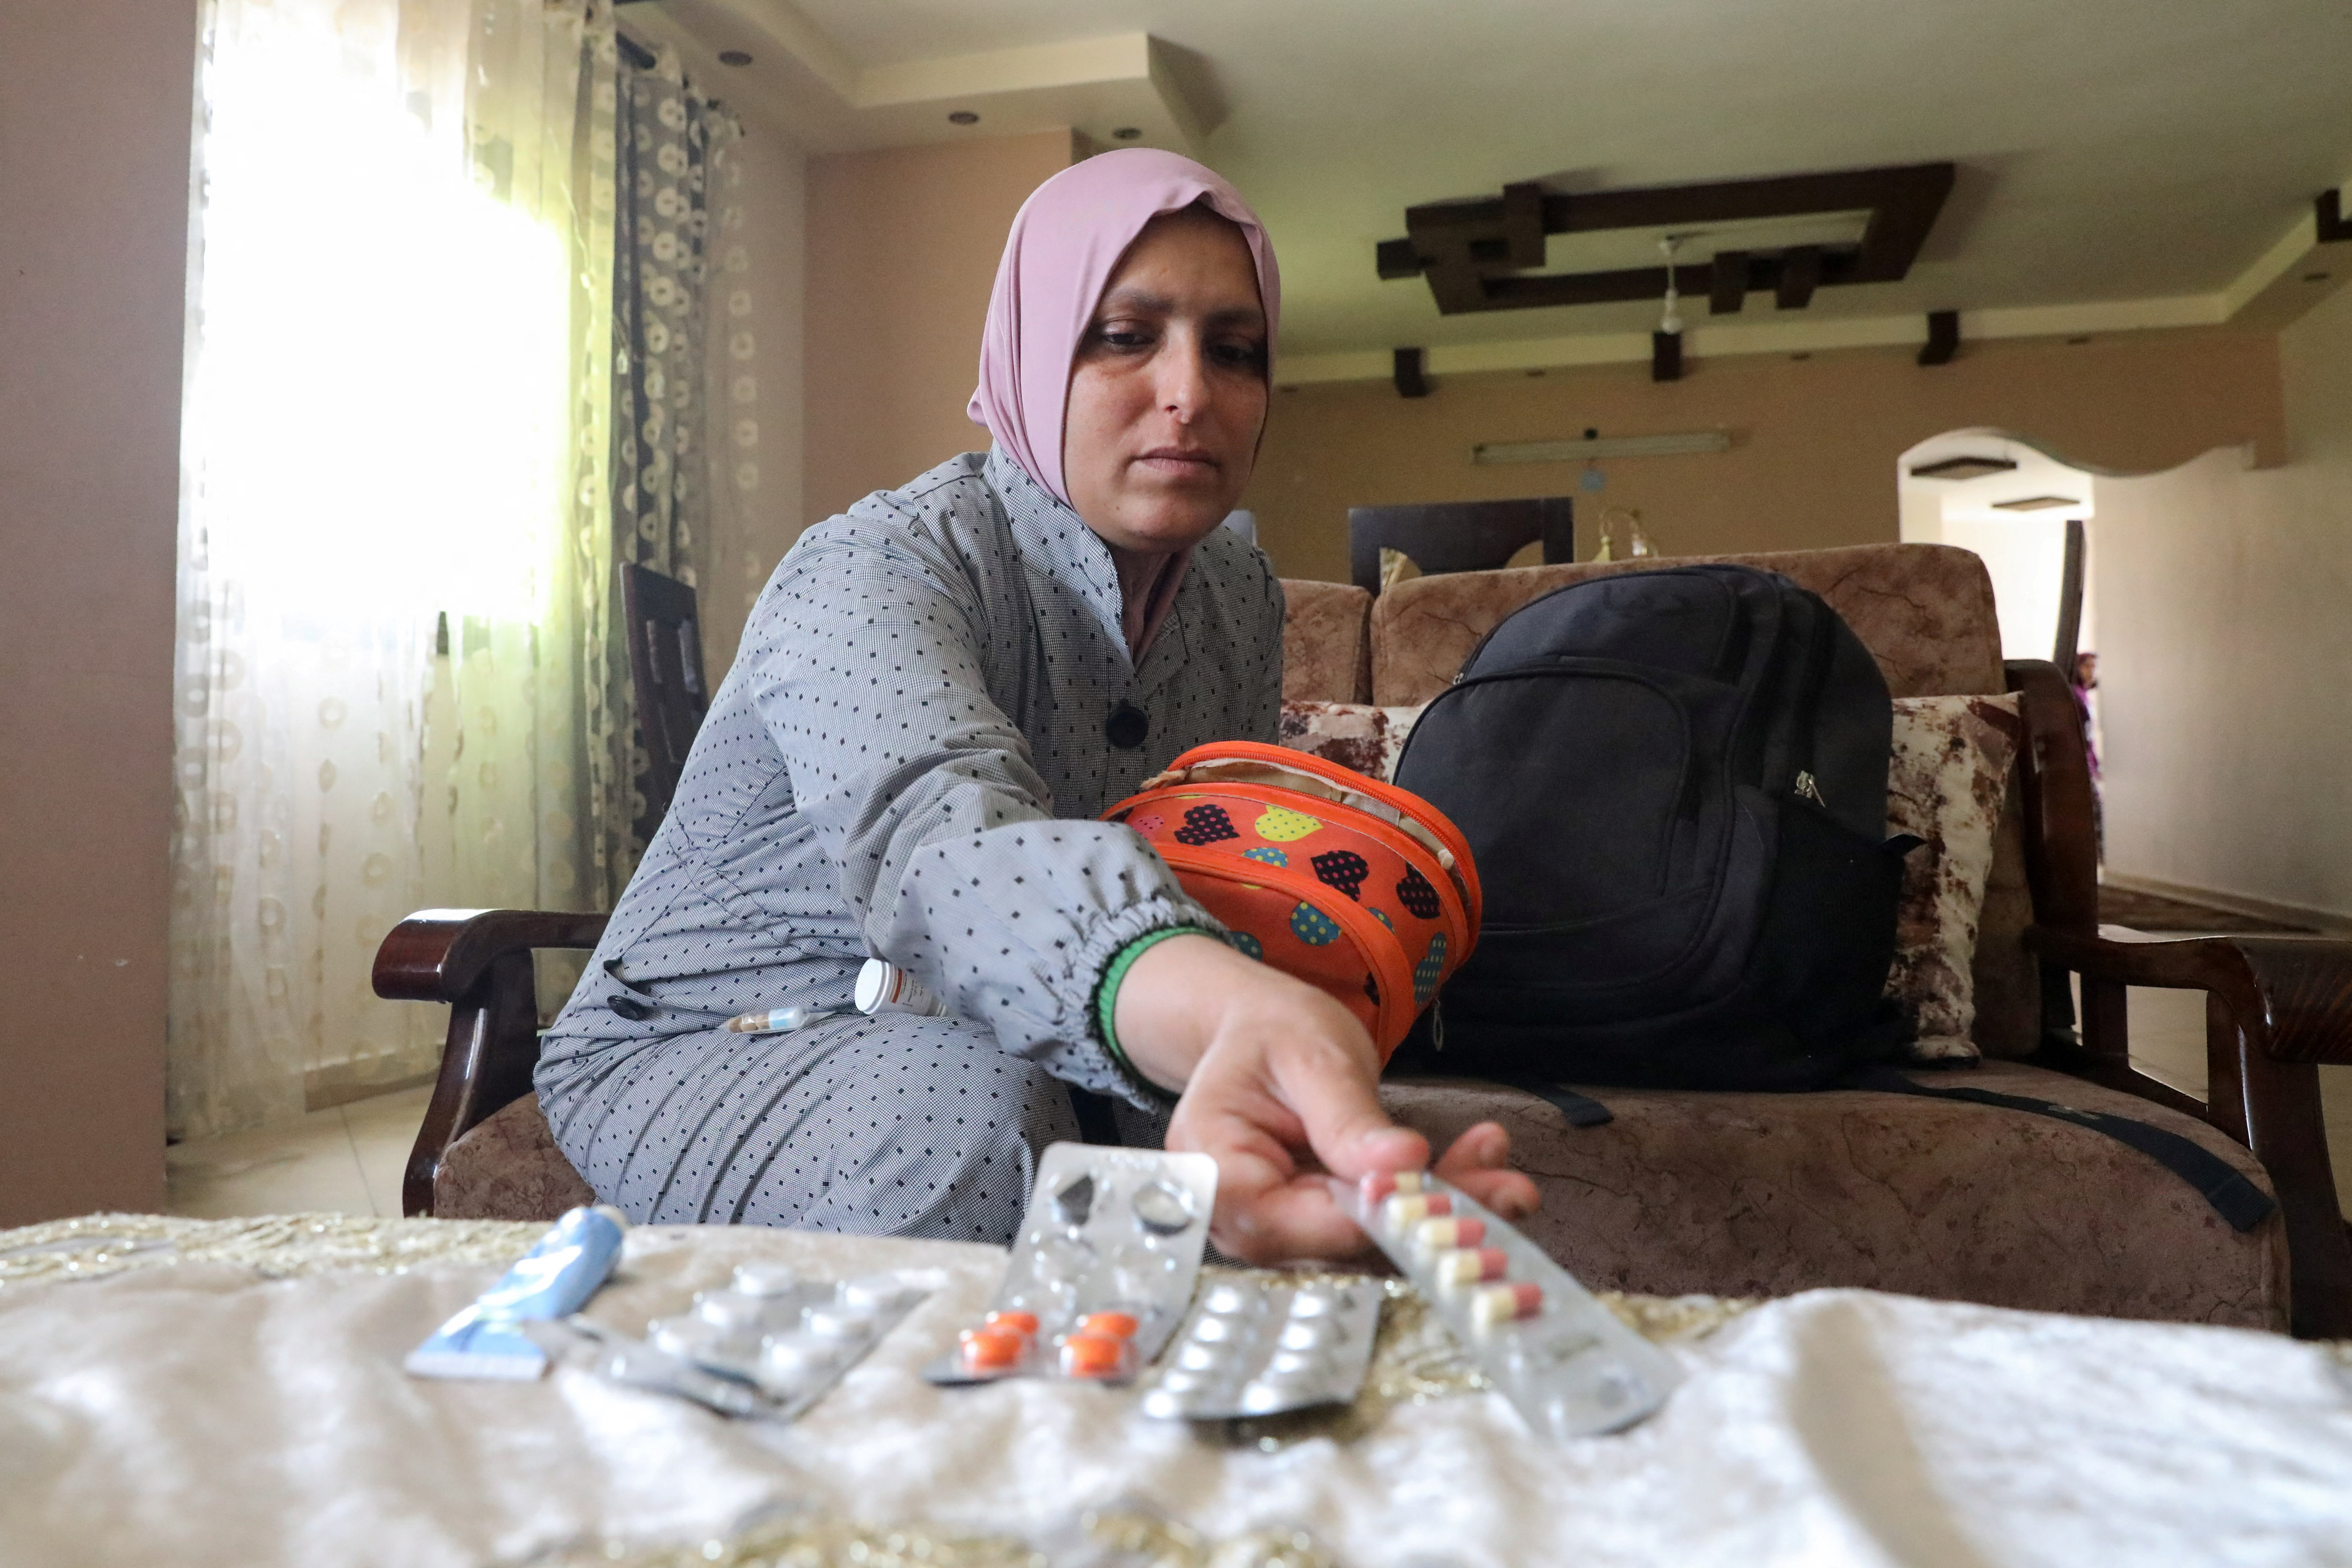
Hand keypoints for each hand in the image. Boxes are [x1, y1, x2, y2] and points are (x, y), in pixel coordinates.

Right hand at [1113, 934, 1539, 1262]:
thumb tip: (1402, 1164)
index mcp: (1211, 1165)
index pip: (1283, 1218)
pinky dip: (1434, 1200)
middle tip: (1506, 1190)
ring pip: (1368, 1242)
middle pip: (1334, 1239)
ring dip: (1443, 1213)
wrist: (1258, 1030)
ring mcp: (1280, 1226)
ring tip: (1507, 1179)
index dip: (1363, 1218)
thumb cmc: (1269, 1031)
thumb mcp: (1309, 1054)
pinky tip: (1484, 1165)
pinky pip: (1379, 1226)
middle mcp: (1237, 1214)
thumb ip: (1347, 1116)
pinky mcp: (1321, 1224)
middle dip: (1426, 1219)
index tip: (1437, 1199)